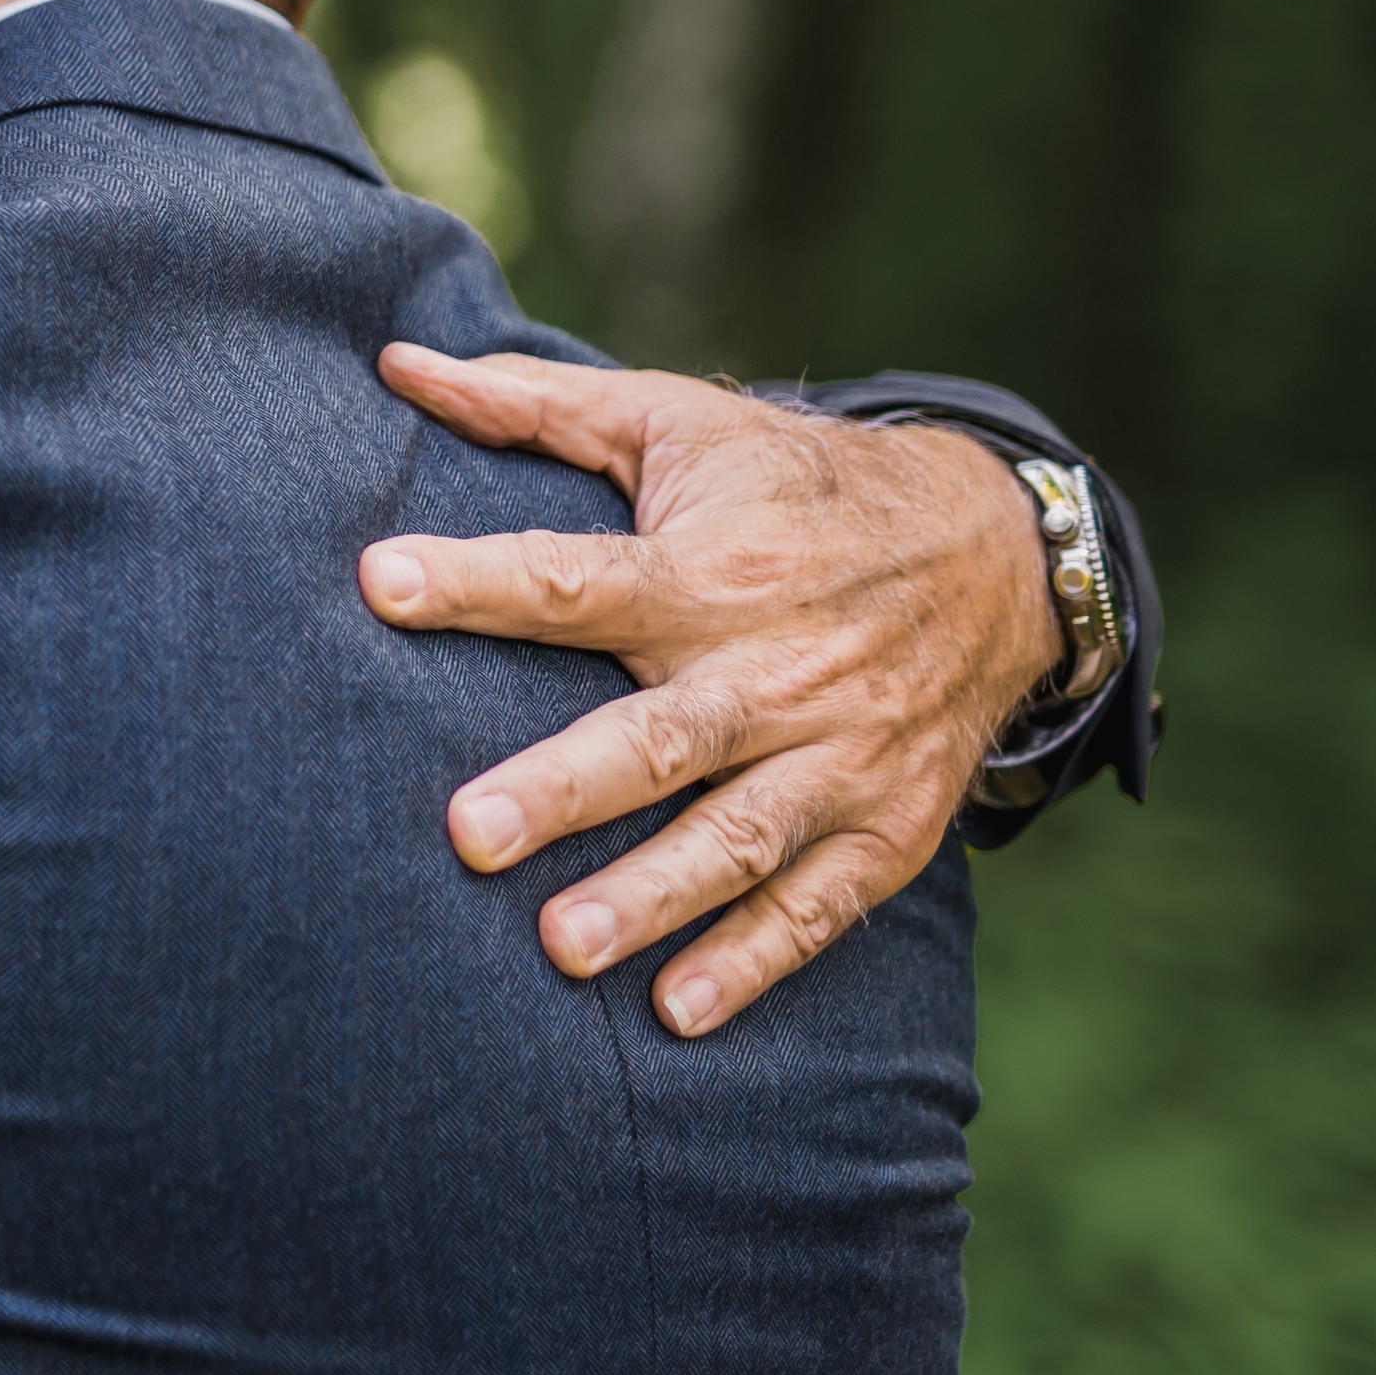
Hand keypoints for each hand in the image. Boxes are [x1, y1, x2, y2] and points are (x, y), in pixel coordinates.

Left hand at [358, 346, 1055, 1039]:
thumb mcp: (678, 422)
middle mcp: (778, 667)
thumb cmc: (791, 485)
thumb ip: (535, 407)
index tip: (379, 582)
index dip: (477, 580)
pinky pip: (818, 905)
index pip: (577, 577)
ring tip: (560, 949)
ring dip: (652, 896)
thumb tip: (400, 364)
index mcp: (712, 567)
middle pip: (663, 735)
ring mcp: (841, 753)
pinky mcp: (890, 824)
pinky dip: (753, 962)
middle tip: (469, 835)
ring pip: (739, 835)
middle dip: (567, 788)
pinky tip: (676, 1010)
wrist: (995, 552)